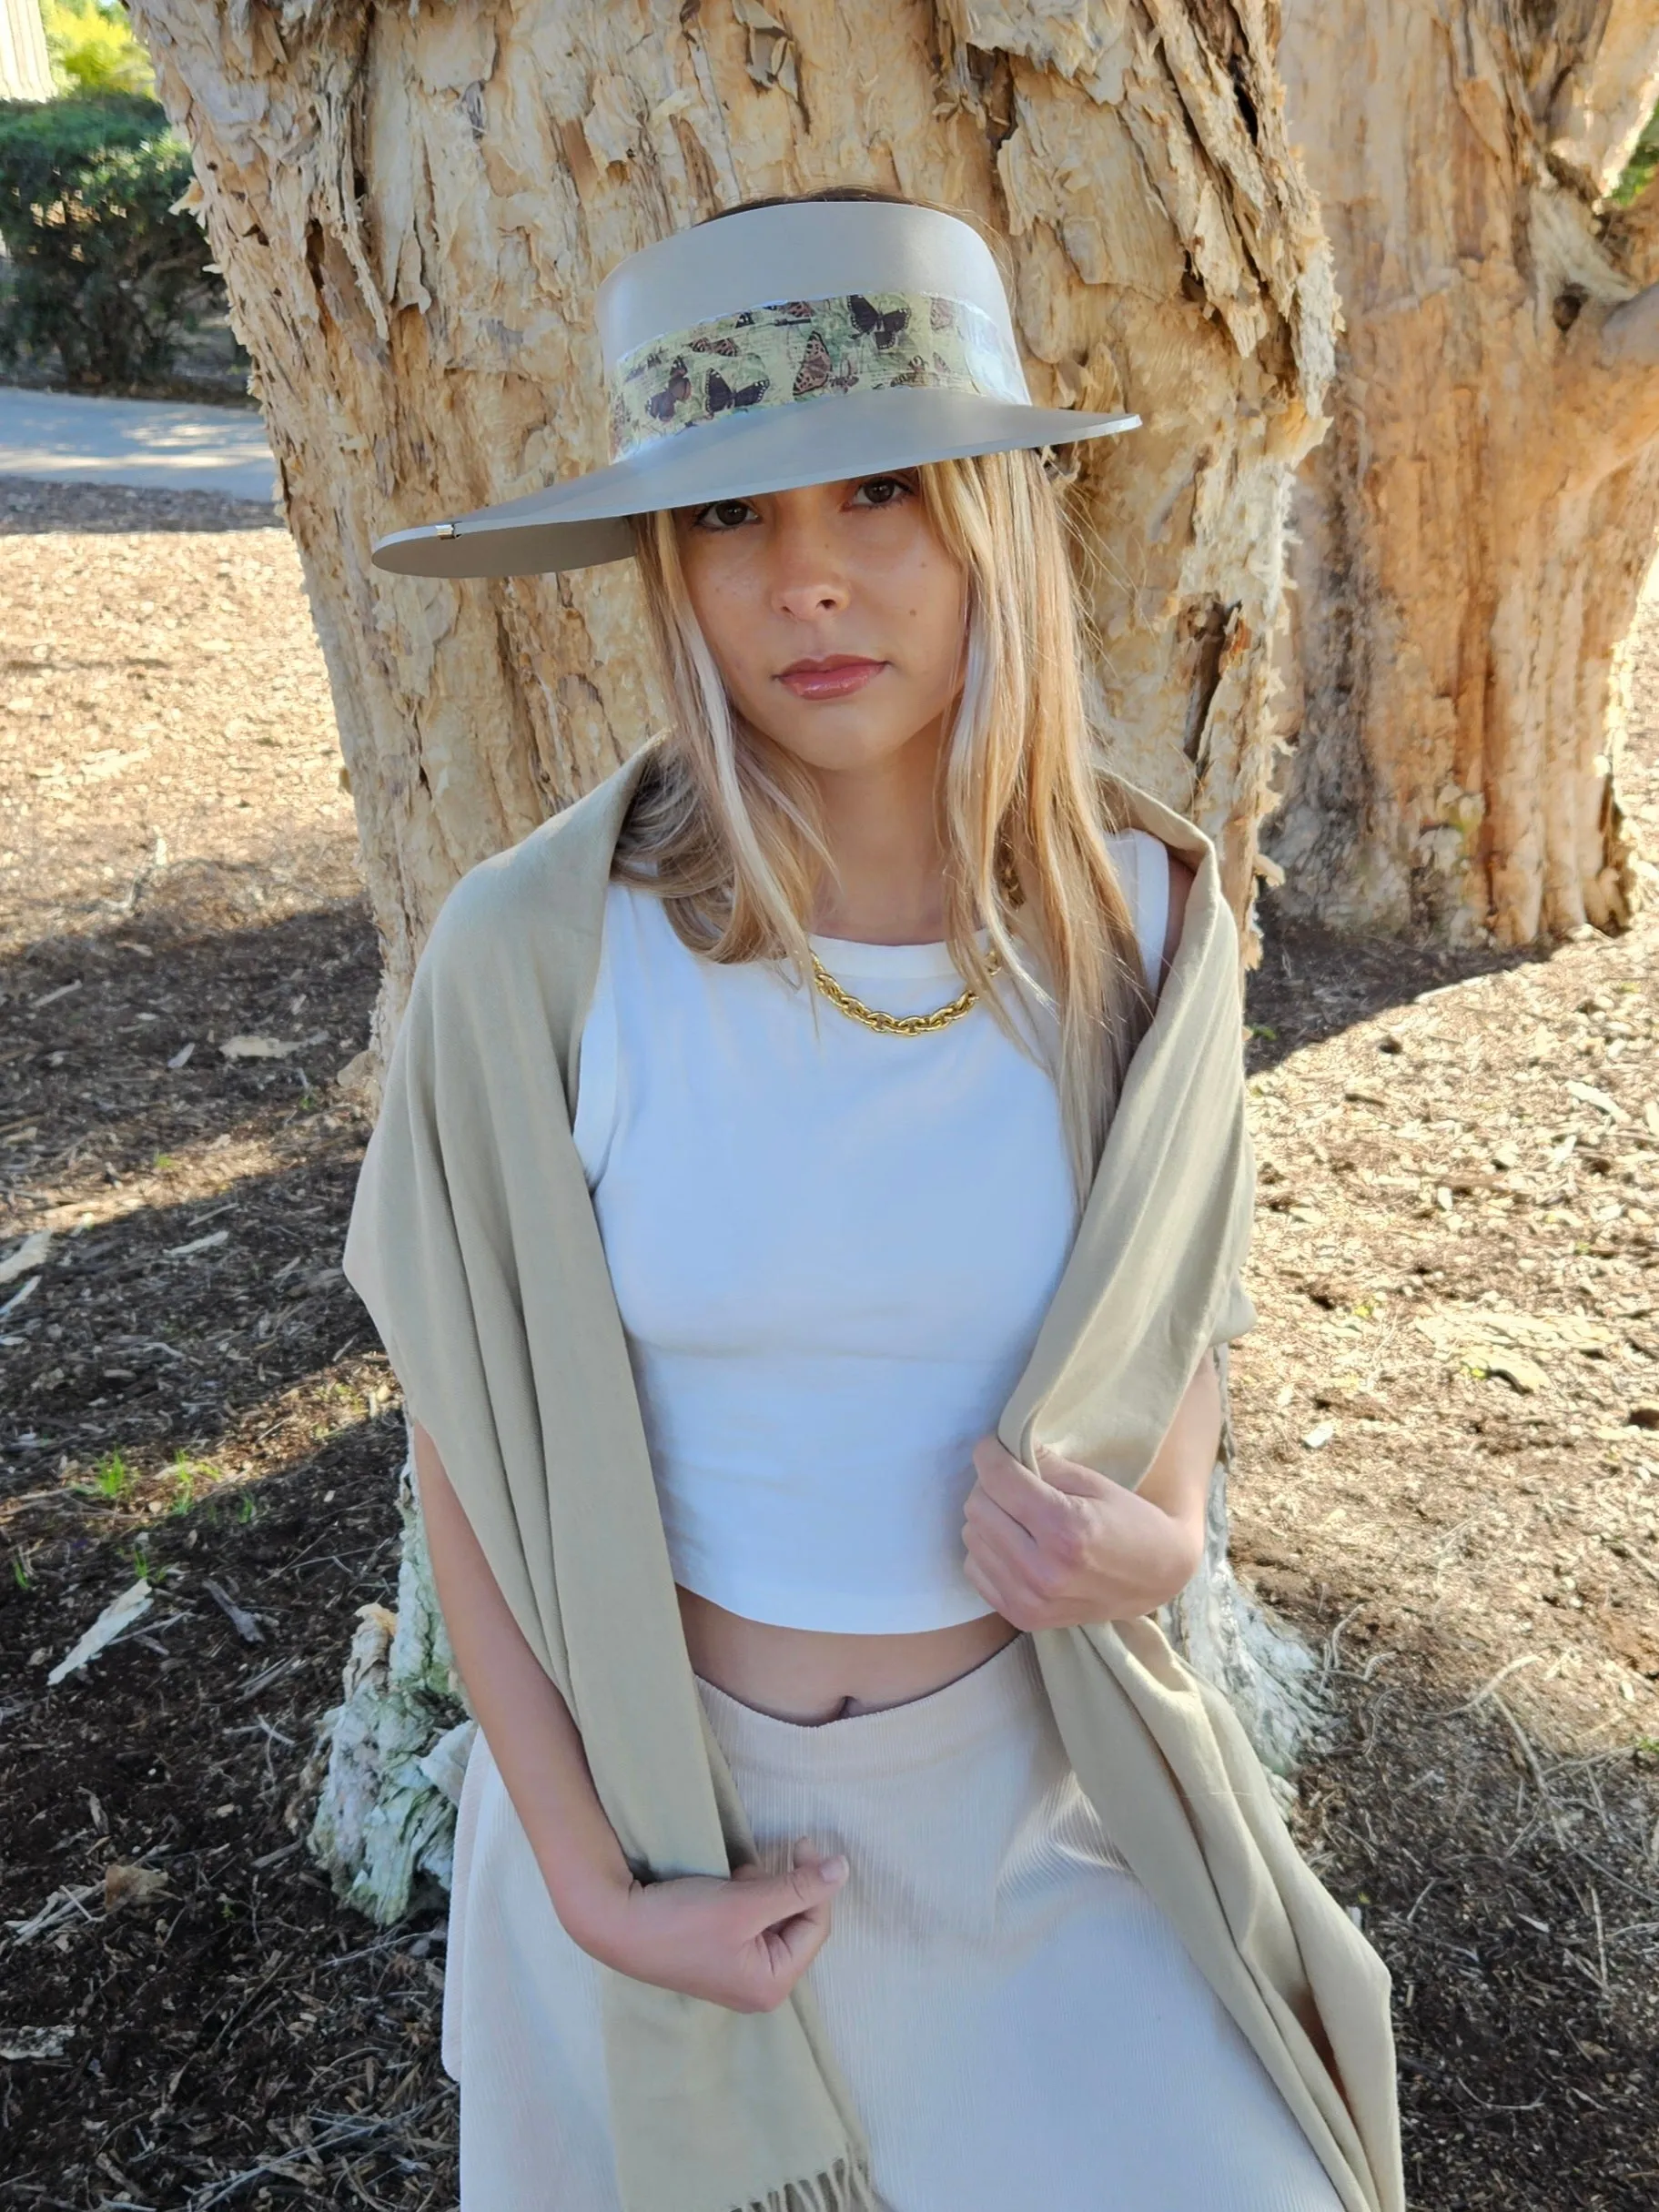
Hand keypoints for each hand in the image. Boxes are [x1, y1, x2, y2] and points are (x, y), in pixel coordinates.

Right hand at [576, 1838, 847, 2012]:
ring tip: (733, 1879)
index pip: (816, 1925)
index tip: (802, 1841)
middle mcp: (759, 1987)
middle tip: (754, 1867)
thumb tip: (845, 1869)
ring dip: (762, 1890)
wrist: (617, 1923)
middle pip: (796, 1923)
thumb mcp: (746, 1902)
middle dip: (781, 1887)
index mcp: (772, 1985)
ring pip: (773, 1918)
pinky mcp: (719, 1955)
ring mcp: (738, 1973)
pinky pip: (750, 1921)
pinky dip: (744, 1898)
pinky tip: (723, 1887)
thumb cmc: (682, 1920)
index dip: (815, 1881)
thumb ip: (798, 1887)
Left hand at [961, 1438, 1205, 1630]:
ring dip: (988, 1517)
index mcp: (1065, 1529)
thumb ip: (1043, 1464)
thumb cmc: (1130, 1521)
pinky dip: (989, 1549)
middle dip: (989, 1485)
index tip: (993, 1446)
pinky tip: (1016, 1544)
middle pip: (977, 1506)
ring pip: (971, 1536)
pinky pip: (975, 1568)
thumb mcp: (1094, 1483)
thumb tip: (1001, 1447)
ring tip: (1018, 1515)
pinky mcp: (1021, 1617)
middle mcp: (1042, 1570)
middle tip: (1012, 1481)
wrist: (1157, 1578)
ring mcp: (1029, 1600)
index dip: (989, 1453)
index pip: (998, 1479)